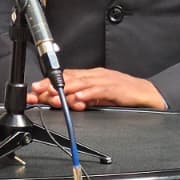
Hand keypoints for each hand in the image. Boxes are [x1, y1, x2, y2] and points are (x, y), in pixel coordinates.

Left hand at [27, 68, 166, 110]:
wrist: (145, 93)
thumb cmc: (122, 94)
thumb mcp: (98, 97)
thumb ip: (83, 99)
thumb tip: (67, 103)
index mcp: (90, 76)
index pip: (65, 78)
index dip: (48, 83)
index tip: (34, 90)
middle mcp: (95, 76)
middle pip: (69, 78)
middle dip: (51, 84)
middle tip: (37, 90)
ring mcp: (105, 80)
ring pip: (81, 83)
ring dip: (65, 89)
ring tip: (52, 94)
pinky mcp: (115, 88)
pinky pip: (99, 91)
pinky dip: (87, 94)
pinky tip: (78, 98)